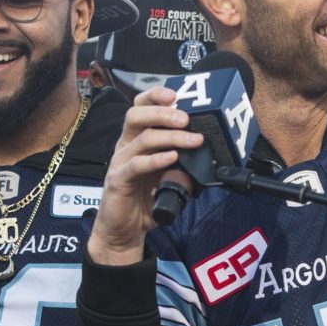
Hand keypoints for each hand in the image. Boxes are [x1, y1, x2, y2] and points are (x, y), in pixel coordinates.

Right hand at [87, 86, 203, 265]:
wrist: (124, 231)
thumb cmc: (144, 201)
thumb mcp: (169, 178)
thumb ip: (183, 165)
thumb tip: (208, 155)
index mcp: (136, 140)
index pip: (140, 108)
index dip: (155, 96)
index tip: (176, 94)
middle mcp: (126, 147)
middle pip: (136, 116)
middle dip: (163, 113)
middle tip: (186, 118)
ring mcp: (120, 163)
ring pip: (141, 139)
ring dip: (169, 136)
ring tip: (192, 139)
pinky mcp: (117, 181)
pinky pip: (136, 165)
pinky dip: (156, 160)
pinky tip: (172, 158)